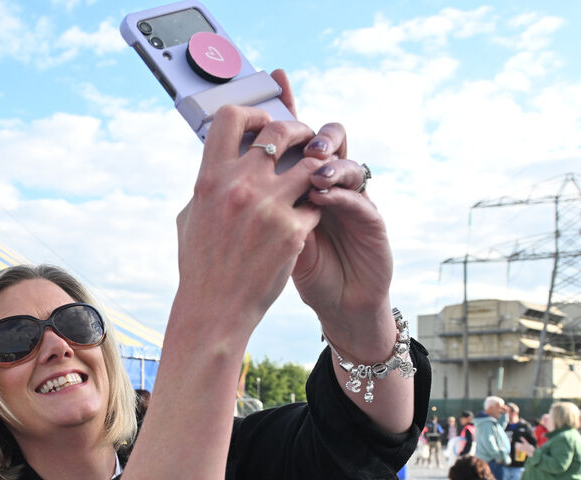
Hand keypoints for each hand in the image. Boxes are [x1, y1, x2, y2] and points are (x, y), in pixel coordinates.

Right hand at [174, 102, 326, 332]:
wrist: (215, 309)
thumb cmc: (200, 264)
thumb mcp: (191, 216)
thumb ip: (208, 183)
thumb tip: (221, 158)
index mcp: (210, 179)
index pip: (230, 118)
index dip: (253, 113)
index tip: (263, 123)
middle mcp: (239, 187)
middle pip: (279, 131)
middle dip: (297, 131)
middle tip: (304, 141)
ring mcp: (269, 208)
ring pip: (310, 165)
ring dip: (316, 167)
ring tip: (315, 176)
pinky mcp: (293, 232)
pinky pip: (317, 203)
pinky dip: (316, 206)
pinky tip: (311, 214)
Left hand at [269, 72, 396, 356]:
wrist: (331, 300)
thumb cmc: (289, 270)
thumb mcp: (259, 232)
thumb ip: (243, 202)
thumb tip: (209, 175)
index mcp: (300, 180)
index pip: (294, 135)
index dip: (287, 106)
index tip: (276, 78)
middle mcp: (329, 183)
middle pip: (326, 138)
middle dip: (310, 133)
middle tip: (297, 139)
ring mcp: (352, 199)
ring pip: (348, 163)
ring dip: (329, 163)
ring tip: (312, 170)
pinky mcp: (371, 222)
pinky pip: (359, 200)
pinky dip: (340, 196)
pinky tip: (323, 197)